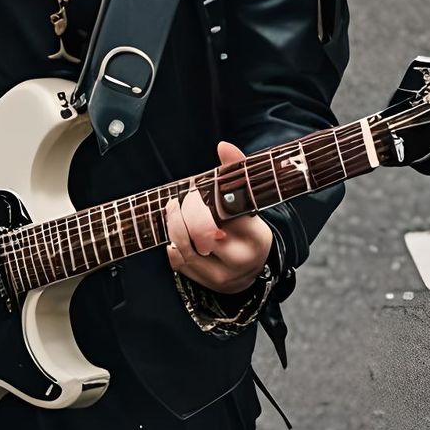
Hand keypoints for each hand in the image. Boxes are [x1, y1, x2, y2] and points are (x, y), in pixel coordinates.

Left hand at [164, 141, 274, 295]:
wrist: (254, 266)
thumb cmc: (247, 227)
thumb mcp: (249, 202)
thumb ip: (237, 173)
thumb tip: (223, 146)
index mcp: (256, 236)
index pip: (226, 212)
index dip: (205, 197)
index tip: (195, 186)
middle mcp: (241, 259)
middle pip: (201, 231)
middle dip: (184, 212)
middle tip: (178, 200)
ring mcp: (223, 275)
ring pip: (186, 248)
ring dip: (174, 226)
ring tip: (173, 211)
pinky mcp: (207, 284)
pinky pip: (179, 263)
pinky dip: (173, 245)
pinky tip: (176, 234)